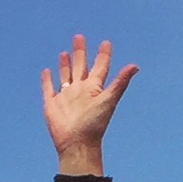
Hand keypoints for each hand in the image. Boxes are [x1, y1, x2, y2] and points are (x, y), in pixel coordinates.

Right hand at [41, 35, 137, 176]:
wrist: (77, 144)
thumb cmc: (94, 124)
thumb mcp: (108, 100)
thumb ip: (120, 82)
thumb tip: (135, 66)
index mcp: (94, 89)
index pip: (100, 67)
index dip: (103, 55)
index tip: (106, 43)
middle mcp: (80, 91)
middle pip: (80, 67)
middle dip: (80, 52)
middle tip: (79, 37)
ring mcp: (66, 97)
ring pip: (65, 76)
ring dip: (65, 65)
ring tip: (65, 52)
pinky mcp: (52, 104)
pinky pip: (49, 89)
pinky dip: (47, 80)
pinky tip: (47, 71)